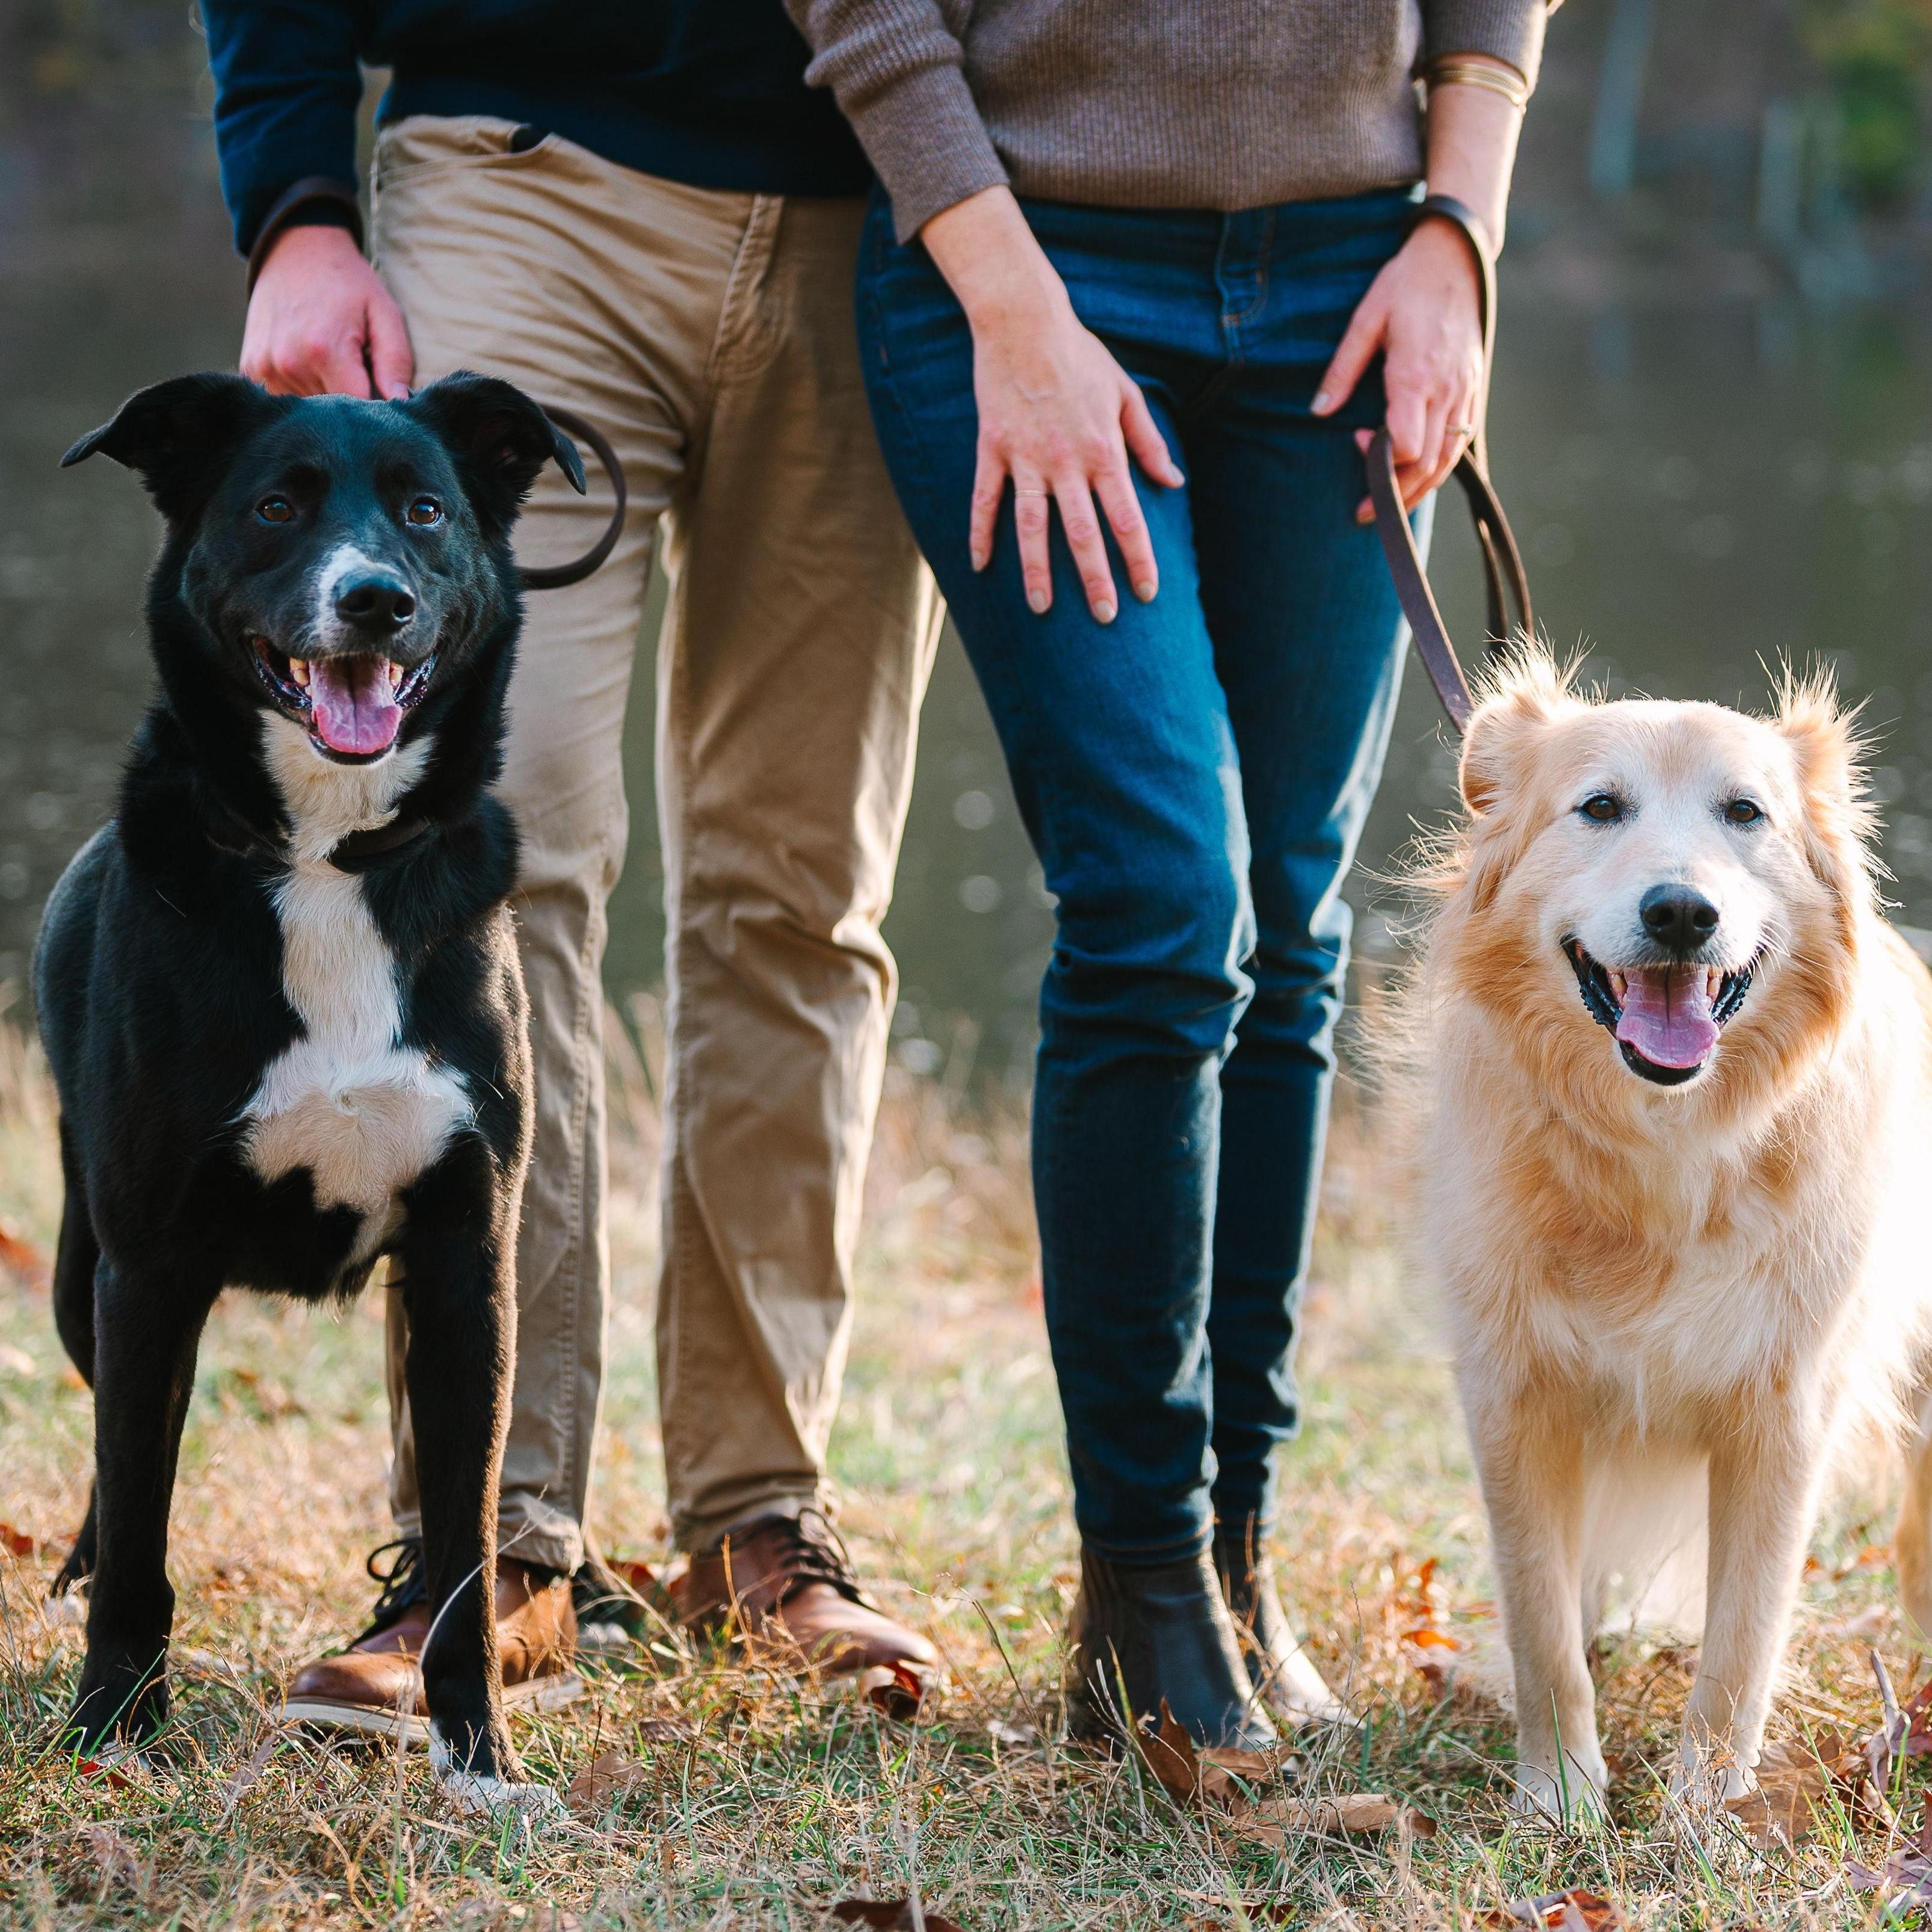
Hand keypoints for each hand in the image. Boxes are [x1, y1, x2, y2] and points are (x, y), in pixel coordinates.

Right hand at [240, 223, 414, 399]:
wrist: (295, 248)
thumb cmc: (347, 282)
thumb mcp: (384, 313)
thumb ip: (395, 361)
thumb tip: (401, 404)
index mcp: (325, 352)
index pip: (357, 408)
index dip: (374, 408)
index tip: (382, 393)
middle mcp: (290, 364)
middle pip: (332, 412)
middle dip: (350, 402)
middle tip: (356, 369)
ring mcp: (265, 367)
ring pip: (308, 409)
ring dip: (324, 396)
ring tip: (331, 362)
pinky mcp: (251, 368)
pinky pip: (284, 398)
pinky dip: (301, 389)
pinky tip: (308, 363)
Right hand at [921, 188, 1183, 621]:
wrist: (1024, 320)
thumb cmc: (1080, 356)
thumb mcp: (1125, 393)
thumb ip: (1148, 442)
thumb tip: (1173, 482)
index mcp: (1103, 449)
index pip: (1127, 517)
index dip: (1139, 558)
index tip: (1147, 592)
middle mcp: (1066, 461)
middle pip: (1084, 533)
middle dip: (1096, 579)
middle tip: (1105, 618)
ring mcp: (1025, 457)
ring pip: (1032, 527)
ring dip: (1037, 571)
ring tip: (1042, 608)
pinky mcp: (992, 448)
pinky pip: (985, 499)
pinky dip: (980, 533)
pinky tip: (980, 566)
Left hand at [1311, 217, 1483, 521]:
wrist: (1455, 258)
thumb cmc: (1405, 284)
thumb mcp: (1365, 319)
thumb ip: (1342, 370)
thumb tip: (1317, 411)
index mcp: (1416, 374)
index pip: (1405, 445)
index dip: (1378, 459)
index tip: (1356, 442)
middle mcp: (1446, 390)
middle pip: (1425, 464)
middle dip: (1394, 494)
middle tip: (1364, 510)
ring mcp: (1464, 392)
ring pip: (1447, 460)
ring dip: (1418, 490)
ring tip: (1390, 506)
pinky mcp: (1474, 390)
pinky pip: (1460, 442)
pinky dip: (1439, 467)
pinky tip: (1417, 476)